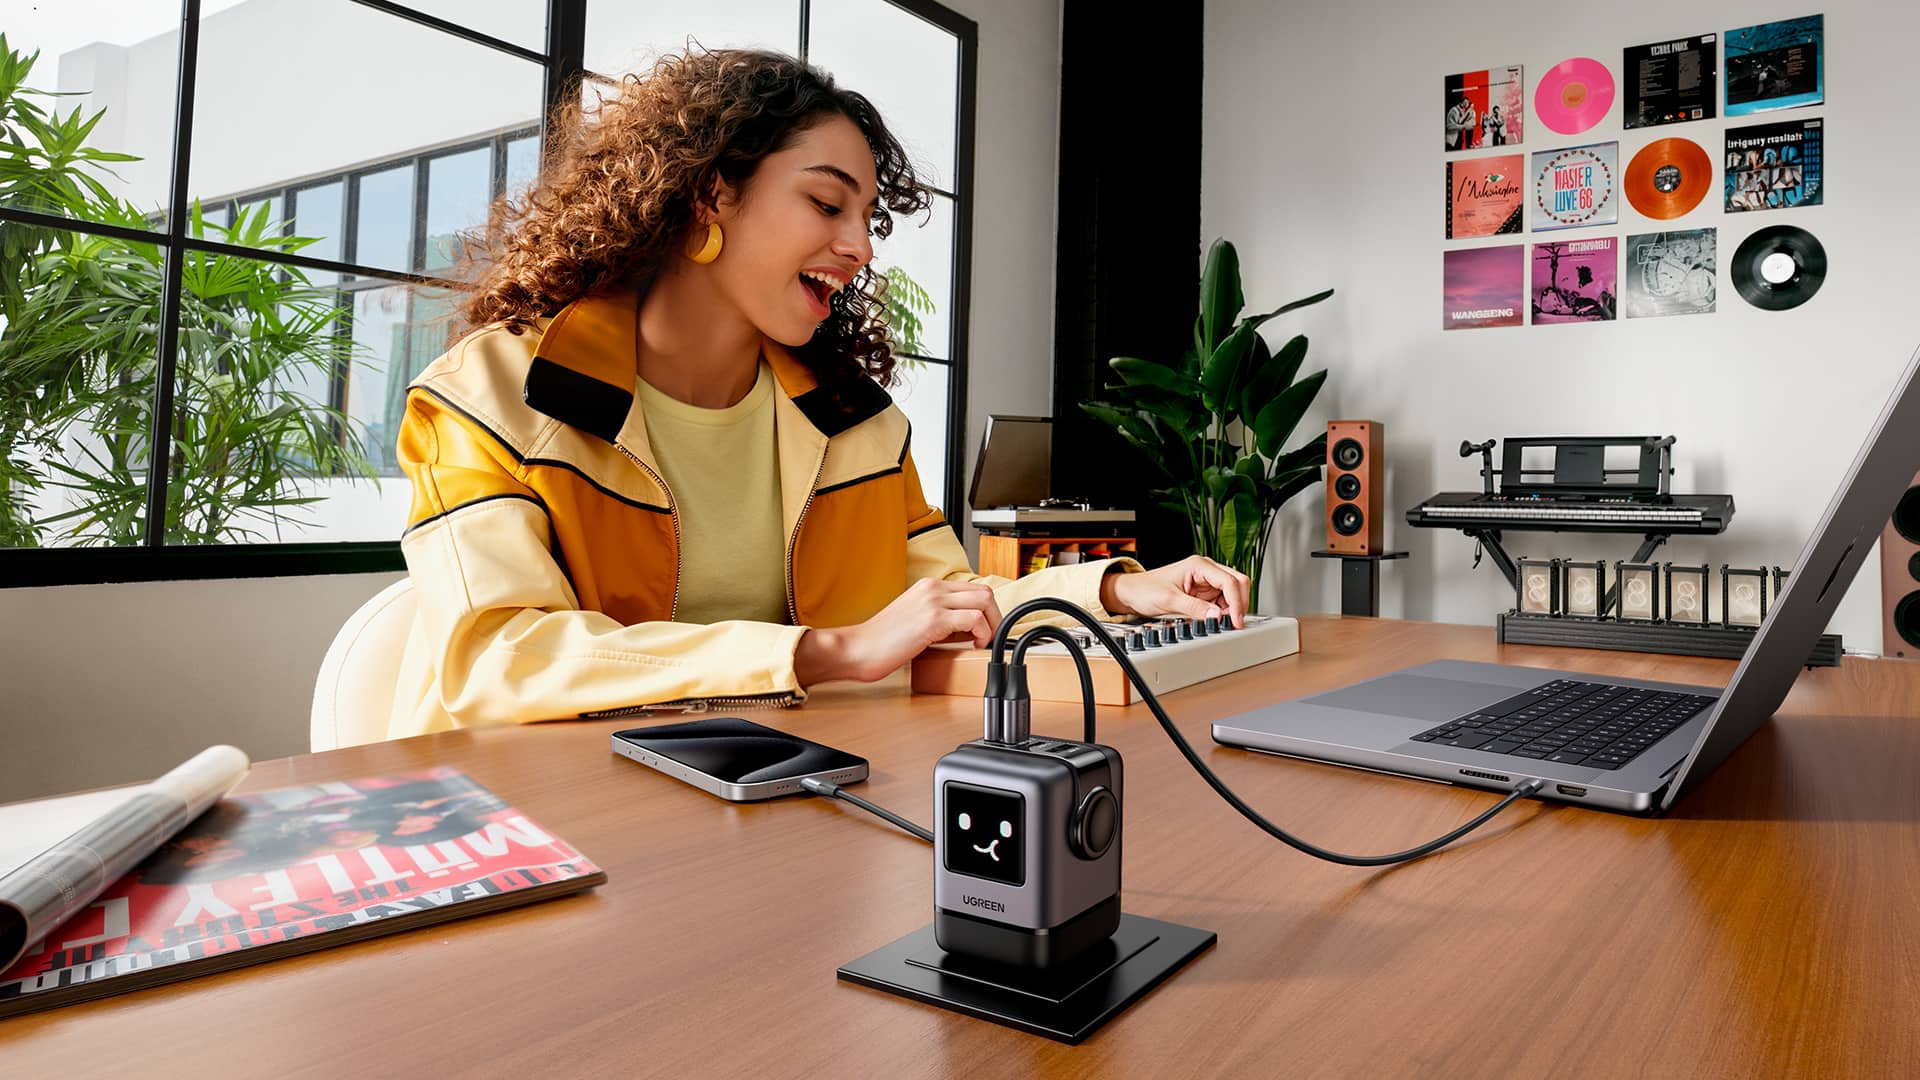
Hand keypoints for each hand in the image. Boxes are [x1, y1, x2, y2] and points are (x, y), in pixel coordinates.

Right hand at [795, 578, 1002, 684]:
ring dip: (992, 624)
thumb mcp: (915, 620)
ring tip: (983, 641)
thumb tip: (969, 629)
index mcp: (928, 586)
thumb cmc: (882, 641)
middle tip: (990, 636)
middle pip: (984, 591)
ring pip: (984, 600)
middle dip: (995, 616)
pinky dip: (982, 633)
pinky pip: (974, 619)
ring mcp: (933, 602)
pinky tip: (975, 645)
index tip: (986, 628)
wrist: (859, 648)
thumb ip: (941, 619)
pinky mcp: (933, 620)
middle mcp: (932, 588)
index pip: (972, 588)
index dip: (986, 610)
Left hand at [1100, 555, 1250, 627]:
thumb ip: (1194, 608)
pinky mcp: (1205, 594)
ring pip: (1233, 594)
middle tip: (1234, 623)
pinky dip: (1225, 612)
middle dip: (1240, 603)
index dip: (1237, 602)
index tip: (1235, 620)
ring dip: (1233, 609)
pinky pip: (1223, 602)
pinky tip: (1217, 621)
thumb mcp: (1169, 600)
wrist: (1133, 593)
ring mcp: (1207, 582)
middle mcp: (1206, 571)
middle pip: (1238, 583)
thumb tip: (1217, 616)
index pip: (1229, 581)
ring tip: (1223, 624)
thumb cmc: (1145, 589)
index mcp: (1199, 565)